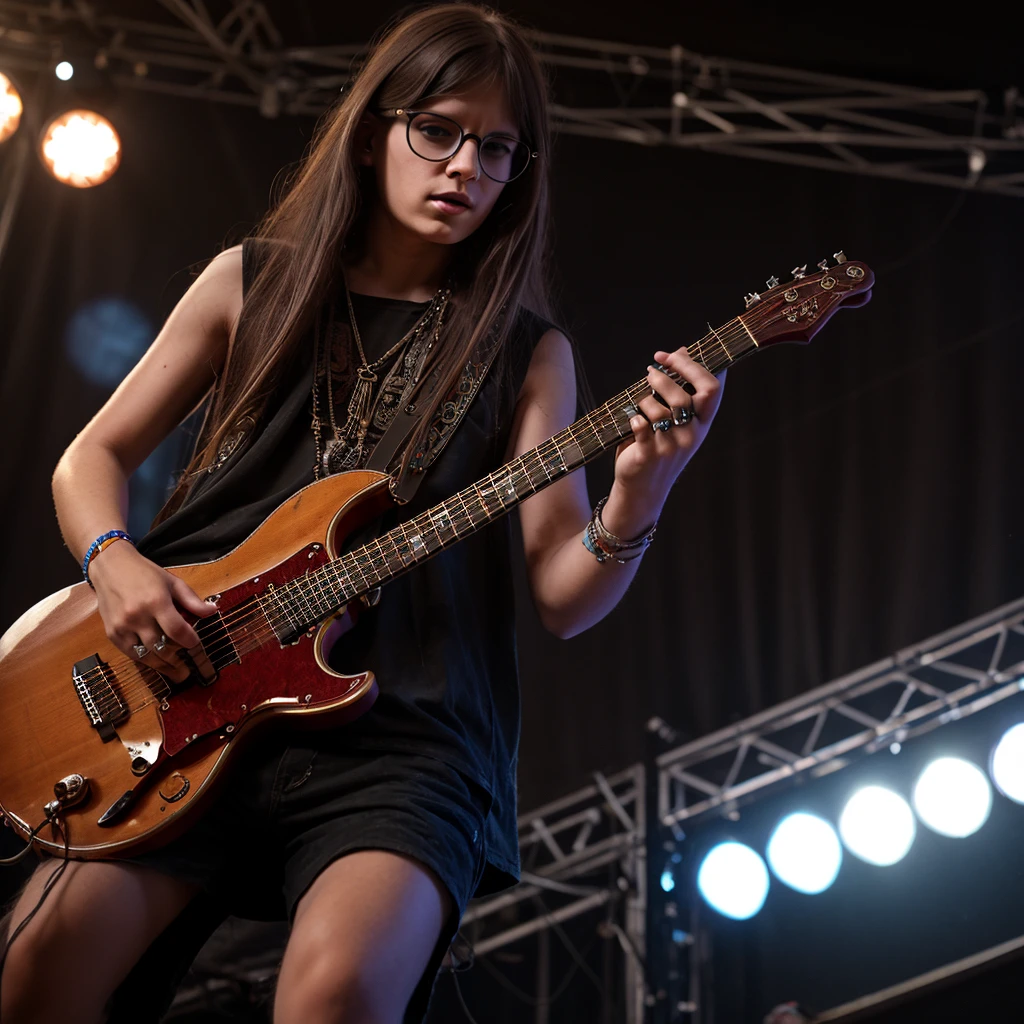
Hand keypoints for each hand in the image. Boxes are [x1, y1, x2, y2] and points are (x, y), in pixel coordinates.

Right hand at [89, 541, 217, 682]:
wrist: (110, 567)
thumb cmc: (145, 573)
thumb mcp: (173, 582)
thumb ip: (192, 600)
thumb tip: (213, 611)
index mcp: (156, 601)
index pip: (177, 631)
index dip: (190, 641)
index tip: (195, 644)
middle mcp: (138, 616)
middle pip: (162, 647)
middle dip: (177, 659)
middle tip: (189, 668)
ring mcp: (122, 626)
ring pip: (147, 655)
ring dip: (163, 666)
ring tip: (177, 673)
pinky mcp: (112, 633)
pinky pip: (131, 654)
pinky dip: (146, 660)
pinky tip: (156, 663)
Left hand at [612, 345, 724, 513]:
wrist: (643, 489)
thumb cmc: (659, 448)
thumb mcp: (677, 420)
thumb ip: (681, 388)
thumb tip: (682, 350)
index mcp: (702, 423)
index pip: (712, 388)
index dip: (692, 365)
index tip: (670, 355)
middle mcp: (691, 435)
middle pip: (684, 397)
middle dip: (665, 378)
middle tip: (650, 371)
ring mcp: (671, 446)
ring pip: (658, 410)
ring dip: (644, 399)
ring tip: (639, 401)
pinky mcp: (649, 455)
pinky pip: (640, 426)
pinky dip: (633, 418)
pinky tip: (633, 421)